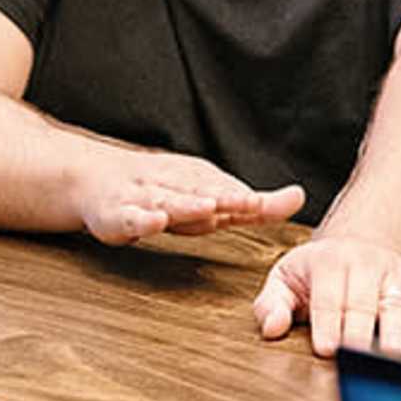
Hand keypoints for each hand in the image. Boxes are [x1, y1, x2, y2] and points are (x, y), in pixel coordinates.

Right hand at [66, 148, 302, 246]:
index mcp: (201, 182)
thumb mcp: (212, 198)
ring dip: (187, 205)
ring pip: (169, 201)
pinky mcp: (118, 215)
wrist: (101, 180)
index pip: (230, 191)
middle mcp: (176, 186)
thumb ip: (255, 206)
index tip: (278, 202)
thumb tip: (299, 197)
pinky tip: (154, 220)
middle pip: (204, 193)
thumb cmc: (167, 192)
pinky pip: (130, 218)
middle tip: (252, 202)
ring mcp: (145, 199)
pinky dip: (141, 219)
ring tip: (208, 208)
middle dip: (227, 198)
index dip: (251, 200)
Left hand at [253, 233, 400, 356]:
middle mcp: (365, 264)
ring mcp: (393, 275)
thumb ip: (271, 304)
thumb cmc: (318, 269)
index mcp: (329, 261)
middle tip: (356, 359)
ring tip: (391, 357)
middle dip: (360, 333)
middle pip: (364, 304)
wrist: (358, 242)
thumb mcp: (285, 278)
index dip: (327, 324)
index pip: (328, 297)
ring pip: (396, 305)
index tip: (326, 348)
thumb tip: (272, 328)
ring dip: (395, 333)